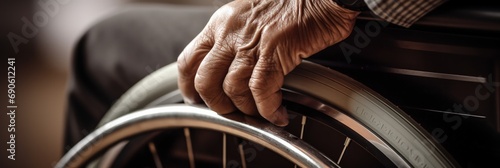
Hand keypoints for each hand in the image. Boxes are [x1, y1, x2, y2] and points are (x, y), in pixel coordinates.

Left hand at [177, 0, 357, 125]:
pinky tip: (278, 112)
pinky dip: (269, 108)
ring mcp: (251, 41)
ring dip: (247, 109)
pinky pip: (262, 91)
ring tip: (261, 113)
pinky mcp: (275, 51)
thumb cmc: (293, 3)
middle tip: (232, 111)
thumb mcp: (250, 14)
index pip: (190, 59)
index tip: (195, 98)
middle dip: (217, 104)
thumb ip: (235, 38)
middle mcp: (231, 32)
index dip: (189, 85)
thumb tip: (230, 69)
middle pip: (206, 80)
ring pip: (233, 89)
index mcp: (221, 22)